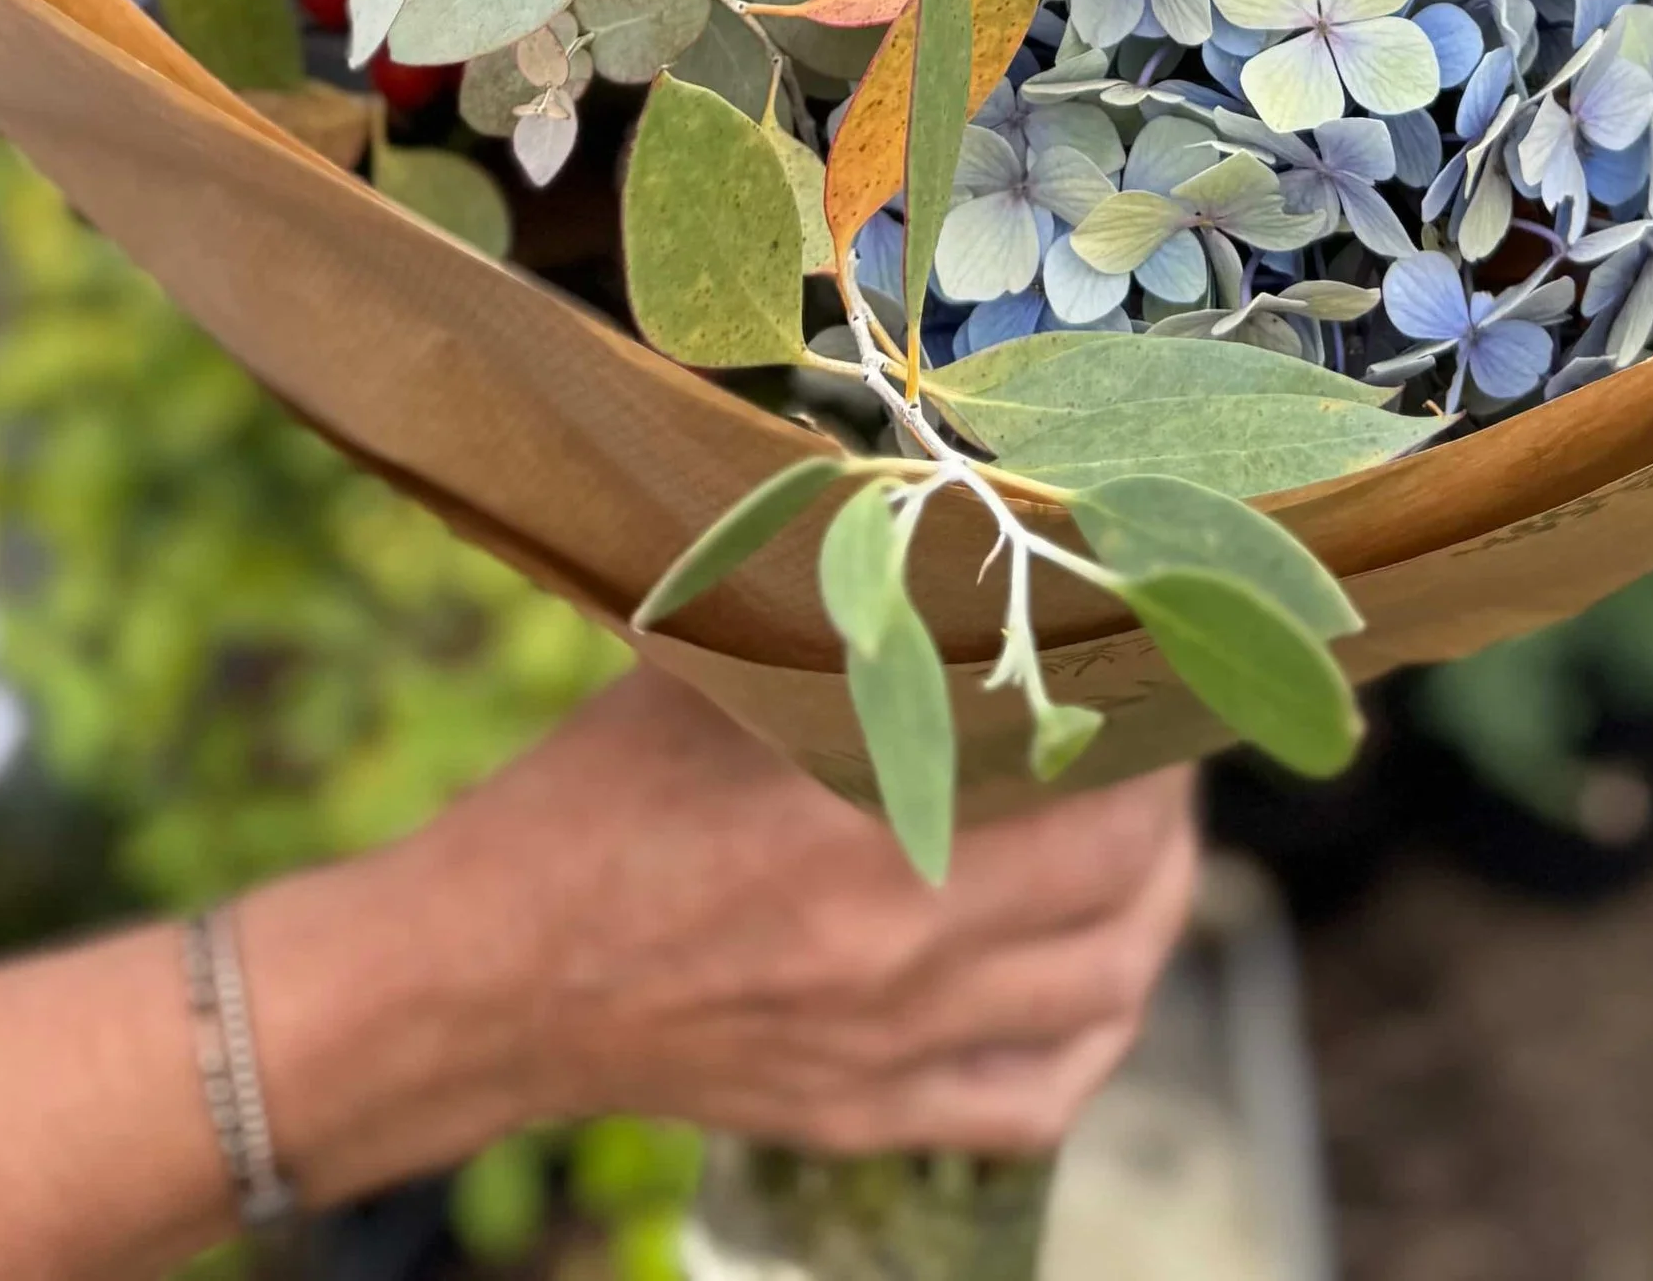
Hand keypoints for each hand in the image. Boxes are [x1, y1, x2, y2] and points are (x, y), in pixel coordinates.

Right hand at [257, 657, 1200, 1170]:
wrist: (488, 973)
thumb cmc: (598, 797)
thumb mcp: (727, 666)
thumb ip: (849, 616)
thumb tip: (960, 536)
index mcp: (857, 821)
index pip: (1079, 769)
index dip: (1144, 713)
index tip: (1155, 656)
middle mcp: (894, 951)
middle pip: (1118, 883)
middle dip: (1163, 801)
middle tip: (1162, 739)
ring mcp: (890, 1052)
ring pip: (1102, 993)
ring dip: (1151, 908)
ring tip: (1151, 840)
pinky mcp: (867, 1116)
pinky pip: (1036, 1099)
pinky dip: (1093, 1035)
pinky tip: (1098, 979)